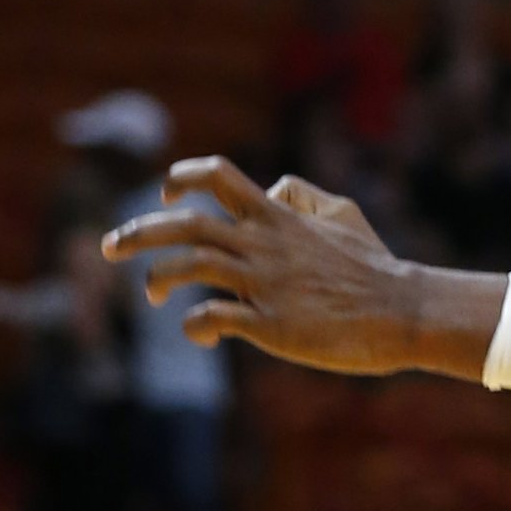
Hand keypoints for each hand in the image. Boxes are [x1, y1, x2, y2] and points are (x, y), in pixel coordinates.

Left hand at [102, 156, 417, 373]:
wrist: (401, 311)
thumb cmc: (373, 265)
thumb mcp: (343, 213)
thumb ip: (302, 195)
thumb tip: (270, 191)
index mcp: (278, 216)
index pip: (218, 175)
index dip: (182, 176)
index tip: (166, 192)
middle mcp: (263, 244)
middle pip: (186, 223)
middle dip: (138, 231)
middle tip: (109, 247)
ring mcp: (264, 283)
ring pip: (189, 265)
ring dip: (157, 278)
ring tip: (151, 294)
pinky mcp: (269, 323)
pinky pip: (212, 317)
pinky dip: (195, 326)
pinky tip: (202, 335)